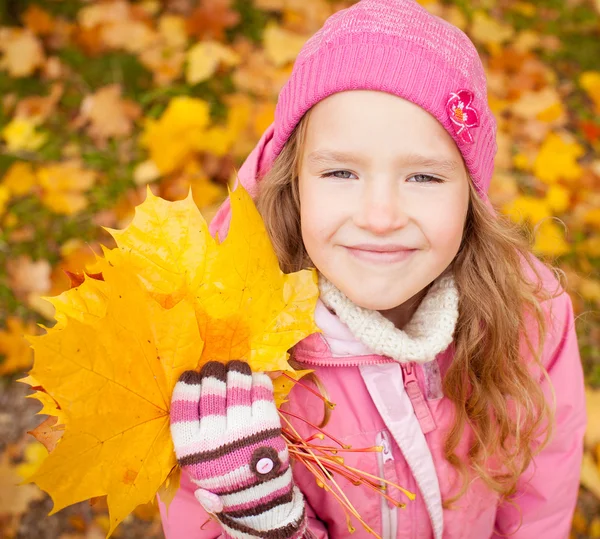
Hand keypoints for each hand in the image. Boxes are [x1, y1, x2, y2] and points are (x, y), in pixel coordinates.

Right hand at [170, 360, 306, 537]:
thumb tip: (189, 402)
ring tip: (235, 366)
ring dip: (236, 372)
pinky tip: (254, 377)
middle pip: (211, 393)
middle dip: (212, 374)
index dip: (186, 387)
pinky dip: (258, 381)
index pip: (183, 409)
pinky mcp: (267, 426)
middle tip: (214, 368)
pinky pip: (261, 393)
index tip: (190, 375)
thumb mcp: (198, 470)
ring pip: (236, 388)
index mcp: (192, 451)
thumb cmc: (226, 480)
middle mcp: (215, 440)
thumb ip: (191, 442)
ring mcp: (243, 431)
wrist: (261, 502)